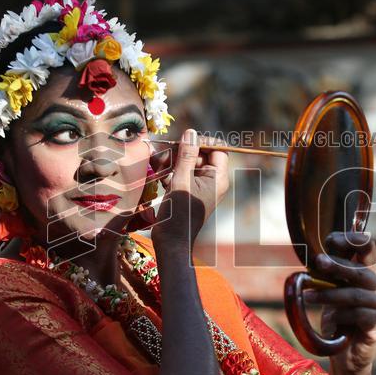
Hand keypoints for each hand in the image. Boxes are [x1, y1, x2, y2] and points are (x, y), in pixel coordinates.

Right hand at [150, 129, 228, 248]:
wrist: (171, 242)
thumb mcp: (181, 180)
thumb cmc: (179, 213)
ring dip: (171, 163)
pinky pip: (182, 174)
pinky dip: (170, 173)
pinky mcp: (189, 191)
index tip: (183, 142)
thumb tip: (191, 132)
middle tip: (162, 156)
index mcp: (218, 178)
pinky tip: (160, 179)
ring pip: (188, 163)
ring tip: (157, 167)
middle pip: (200, 154)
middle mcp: (213, 180)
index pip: (218, 148)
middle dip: (180, 153)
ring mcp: (201, 186)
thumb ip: (186, 155)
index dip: (201, 141)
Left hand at [305, 232, 375, 372]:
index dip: (353, 240)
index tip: (332, 239)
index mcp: (372, 275)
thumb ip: (331, 276)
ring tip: (308, 297)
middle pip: (362, 271)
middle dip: (339, 266)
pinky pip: (360, 315)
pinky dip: (341, 315)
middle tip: (318, 262)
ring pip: (357, 294)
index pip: (368, 250)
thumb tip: (315, 258)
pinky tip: (330, 320)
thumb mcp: (334, 293)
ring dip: (330, 294)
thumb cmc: (340, 321)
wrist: (348, 356)